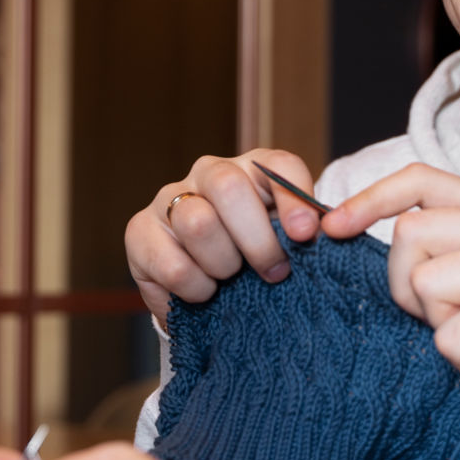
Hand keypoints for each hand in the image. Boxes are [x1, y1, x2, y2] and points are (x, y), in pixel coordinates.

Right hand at [126, 148, 323, 325]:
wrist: (206, 294)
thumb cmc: (252, 261)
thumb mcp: (283, 245)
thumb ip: (300, 234)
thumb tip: (320, 231)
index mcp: (252, 169)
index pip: (277, 166)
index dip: (294, 197)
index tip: (305, 235)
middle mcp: (208, 173)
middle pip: (229, 187)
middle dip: (258, 240)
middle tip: (273, 272)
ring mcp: (169, 198)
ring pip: (197, 223)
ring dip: (223, 264)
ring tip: (228, 278)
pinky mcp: (139, 231)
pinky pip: (173, 265)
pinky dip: (196, 288)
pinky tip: (203, 291)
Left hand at [322, 164, 459, 411]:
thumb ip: (433, 245)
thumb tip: (341, 225)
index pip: (421, 179)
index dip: (370, 198)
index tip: (333, 225)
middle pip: (410, 234)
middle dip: (407, 286)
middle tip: (448, 315)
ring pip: (424, 284)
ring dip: (437, 324)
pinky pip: (448, 334)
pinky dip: (459, 358)